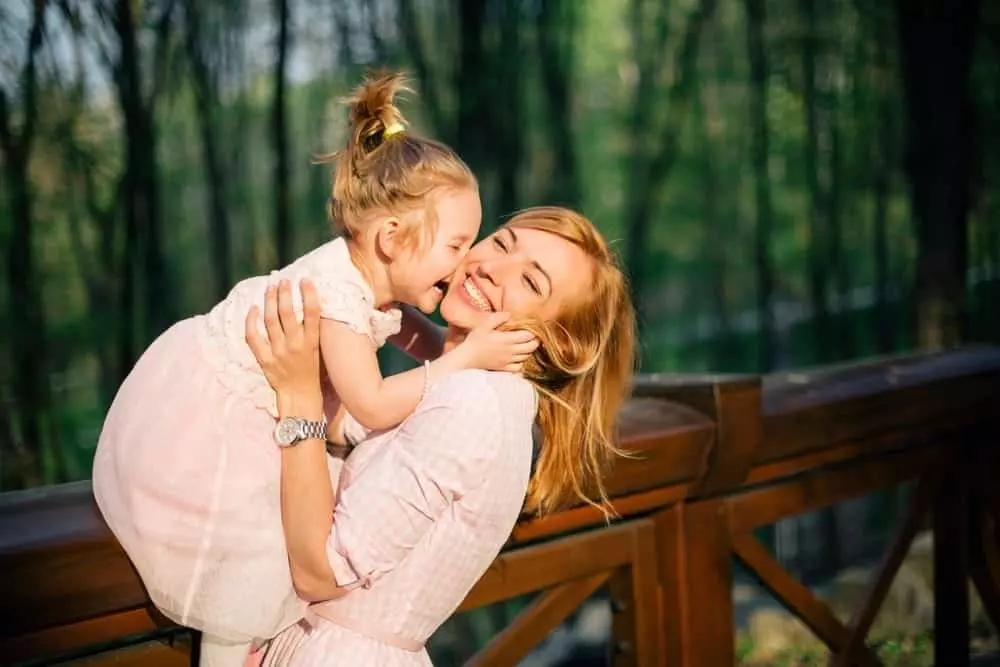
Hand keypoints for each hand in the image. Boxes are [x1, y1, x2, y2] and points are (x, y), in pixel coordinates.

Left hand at [245, 279, 323, 415]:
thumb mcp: (318, 351)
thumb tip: (308, 307)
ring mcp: (279, 352)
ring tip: (270, 287)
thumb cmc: (312, 373)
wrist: (300, 397)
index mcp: (312, 343)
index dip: (309, 294)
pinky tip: (253, 309)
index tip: (306, 280)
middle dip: (285, 293)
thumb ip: (313, 331)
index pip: (312, 314)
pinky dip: (251, 321)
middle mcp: (295, 345)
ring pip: (271, 320)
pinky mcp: (265, 359)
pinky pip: (254, 337)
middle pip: (288, 313)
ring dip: (270, 301)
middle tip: (283, 280)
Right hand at [459, 313, 538, 372]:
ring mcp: (508, 361)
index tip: (533, 327)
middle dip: (535, 341)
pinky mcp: (504, 368)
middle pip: (531, 347)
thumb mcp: (484, 325)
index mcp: (507, 339)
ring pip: (527, 357)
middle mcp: (510, 351)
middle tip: (534, 336)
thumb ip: (497, 318)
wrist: (467, 358)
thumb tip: (509, 314)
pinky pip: (519, 367)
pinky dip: (523, 362)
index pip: (528, 336)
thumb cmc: (475, 340)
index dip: (534, 332)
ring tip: (527, 345)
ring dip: (530, 351)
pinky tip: (520, 357)